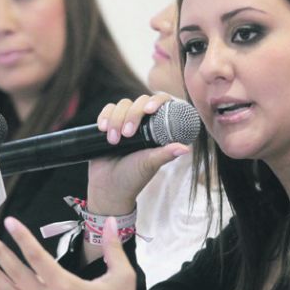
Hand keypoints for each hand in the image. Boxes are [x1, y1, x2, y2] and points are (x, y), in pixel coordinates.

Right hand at [90, 94, 188, 214]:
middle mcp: (142, 123)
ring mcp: (124, 122)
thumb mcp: (150, 164)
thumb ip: (165, 154)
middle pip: (139, 102)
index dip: (156, 101)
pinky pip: (107, 111)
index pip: (161, 105)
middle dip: (131, 115)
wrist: (108, 188)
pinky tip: (103, 128)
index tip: (149, 110)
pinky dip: (105, 116)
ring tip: (113, 140)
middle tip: (127, 134)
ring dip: (116, 119)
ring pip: (122, 105)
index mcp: (156, 130)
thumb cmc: (133, 178)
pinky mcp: (108, 125)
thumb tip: (186, 148)